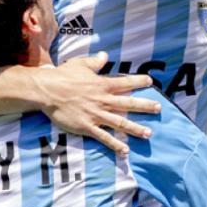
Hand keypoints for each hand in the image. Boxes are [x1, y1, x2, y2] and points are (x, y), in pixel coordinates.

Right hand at [32, 52, 161, 154]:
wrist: (47, 91)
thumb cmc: (62, 76)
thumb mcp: (80, 64)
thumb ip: (94, 62)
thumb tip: (105, 56)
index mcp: (102, 84)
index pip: (125, 82)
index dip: (139, 81)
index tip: (150, 81)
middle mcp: (103, 100)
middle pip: (128, 103)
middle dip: (145, 106)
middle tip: (158, 108)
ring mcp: (96, 114)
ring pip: (120, 122)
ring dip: (135, 128)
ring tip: (148, 133)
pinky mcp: (87, 126)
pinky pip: (104, 137)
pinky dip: (115, 144)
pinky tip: (126, 151)